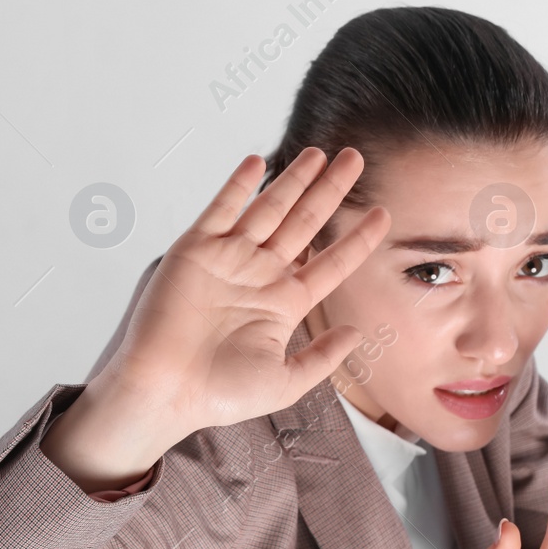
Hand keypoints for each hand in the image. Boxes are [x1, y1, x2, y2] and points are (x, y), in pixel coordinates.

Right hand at [90, 147, 389, 442]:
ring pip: (270, 209)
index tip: (383, 214)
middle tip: (356, 159)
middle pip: (305, 223)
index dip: (357, 238)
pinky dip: (239, 185)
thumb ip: (322, 357)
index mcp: (284, 305)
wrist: (164, 390)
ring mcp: (228, 259)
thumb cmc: (218, 395)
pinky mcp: (195, 250)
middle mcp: (260, 276)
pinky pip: (221, 209)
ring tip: (319, 153)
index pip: (330, 263)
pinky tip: (259, 162)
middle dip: (331, 190)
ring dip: (293, 179)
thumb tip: (356, 333)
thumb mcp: (286, 382)